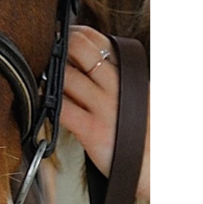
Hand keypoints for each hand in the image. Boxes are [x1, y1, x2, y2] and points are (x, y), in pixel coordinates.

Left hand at [60, 25, 149, 200]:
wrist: (160, 169)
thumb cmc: (144, 132)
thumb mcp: (138, 95)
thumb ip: (114, 76)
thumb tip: (80, 55)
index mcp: (129, 74)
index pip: (97, 40)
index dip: (74, 34)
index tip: (62, 36)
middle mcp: (118, 86)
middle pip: (79, 48)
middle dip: (59, 46)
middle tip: (48, 52)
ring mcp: (106, 108)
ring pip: (67, 75)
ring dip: (48, 72)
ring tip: (42, 75)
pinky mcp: (93, 131)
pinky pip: (62, 109)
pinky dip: (48, 100)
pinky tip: (44, 99)